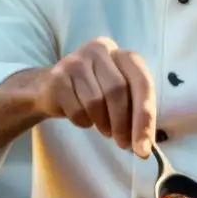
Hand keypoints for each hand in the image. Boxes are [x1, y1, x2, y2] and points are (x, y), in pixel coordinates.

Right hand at [37, 37, 156, 158]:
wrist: (51, 89)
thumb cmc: (94, 93)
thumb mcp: (120, 97)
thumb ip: (135, 113)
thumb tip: (145, 146)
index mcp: (122, 55)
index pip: (142, 82)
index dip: (145, 116)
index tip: (144, 147)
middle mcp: (100, 50)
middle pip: (117, 91)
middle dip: (123, 124)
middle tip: (124, 144)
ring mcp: (76, 61)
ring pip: (95, 101)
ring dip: (102, 124)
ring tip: (104, 128)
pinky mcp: (57, 77)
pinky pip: (76, 109)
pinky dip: (83, 122)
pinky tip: (84, 118)